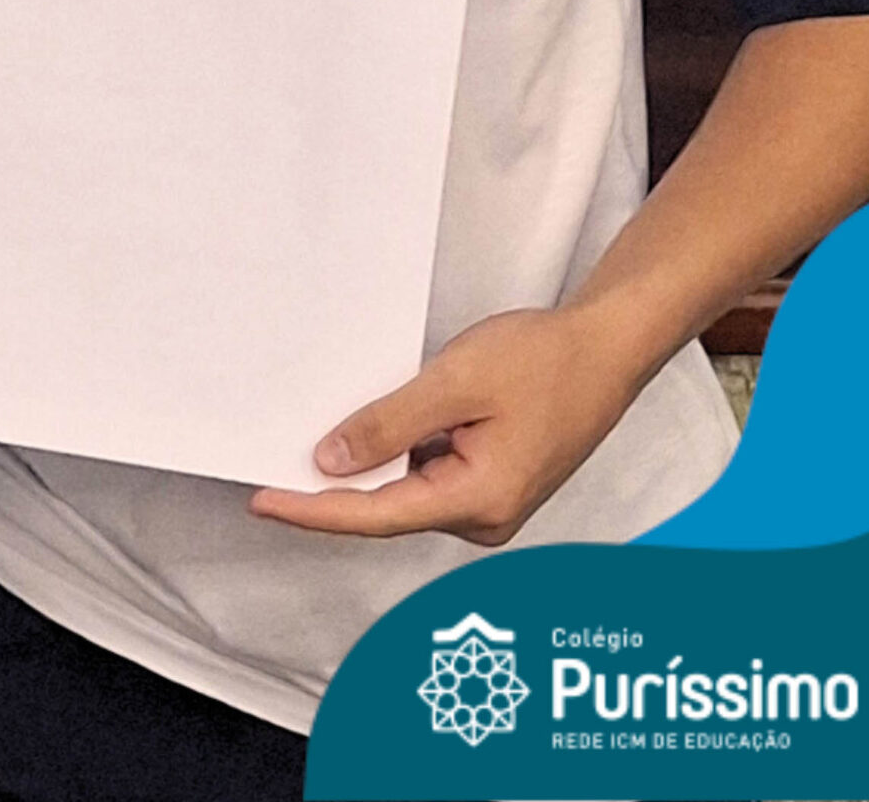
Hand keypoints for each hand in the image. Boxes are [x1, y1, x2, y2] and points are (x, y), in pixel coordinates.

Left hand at [247, 306, 642, 546]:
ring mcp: (489, 502)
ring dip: (366, 466)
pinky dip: (396, 453)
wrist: (605, 351)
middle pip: (387, 509)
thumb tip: (331, 461)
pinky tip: (369, 426)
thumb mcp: (454, 384)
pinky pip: (427, 473)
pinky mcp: (491, 481)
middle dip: (332, 488)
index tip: (263, 501)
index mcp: (478, 502)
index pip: (375, 516)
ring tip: (310, 434)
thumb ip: (390, 425)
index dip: (313, 509)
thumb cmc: (544, 362)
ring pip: (407, 490)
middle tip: (269, 459)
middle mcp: (483, 517)